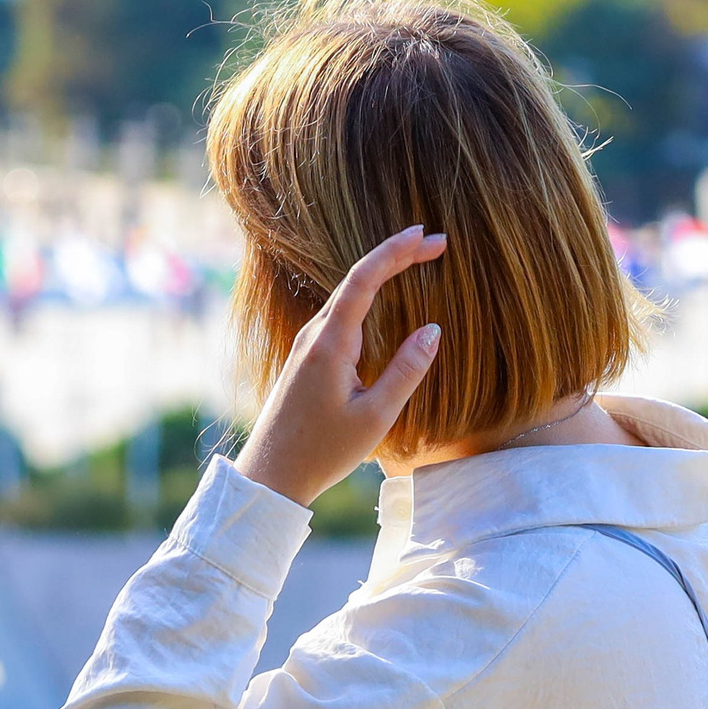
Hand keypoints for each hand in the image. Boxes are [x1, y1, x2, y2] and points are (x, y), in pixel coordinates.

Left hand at [232, 225, 447, 506]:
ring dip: (382, 274)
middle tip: (435, 244)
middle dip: (396, 257)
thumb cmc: (322, 451)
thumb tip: (433, 329)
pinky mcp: (306, 359)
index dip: (395, 252)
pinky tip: (383, 299)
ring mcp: (307, 346)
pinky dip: (367, 297)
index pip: (364, 280)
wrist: (271, 474)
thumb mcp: (375, 416)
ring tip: (416, 259)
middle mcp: (314, 336)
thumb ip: (406, 371)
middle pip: (356, 281)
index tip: (425, 234)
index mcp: (330, 344)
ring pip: (346, 297)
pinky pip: (340, 316)